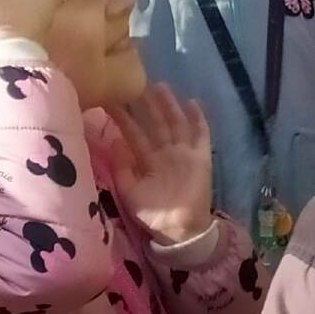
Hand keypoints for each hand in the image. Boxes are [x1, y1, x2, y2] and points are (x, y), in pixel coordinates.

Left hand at [109, 84, 213, 244]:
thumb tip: (114, 141)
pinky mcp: (201, 158)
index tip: (112, 99)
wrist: (179, 230)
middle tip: (137, 83)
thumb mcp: (129, 191)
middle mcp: (165, 152)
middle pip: (156, 123)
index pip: (134, 133)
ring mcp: (184, 153)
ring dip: (169, 105)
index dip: (124, 117)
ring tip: (160, 86)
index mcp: (147, 160)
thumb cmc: (153, 214)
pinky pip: (201, 135)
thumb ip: (122, 167)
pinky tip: (193, 103)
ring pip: (176, 123)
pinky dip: (198, 120)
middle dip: (147, 104)